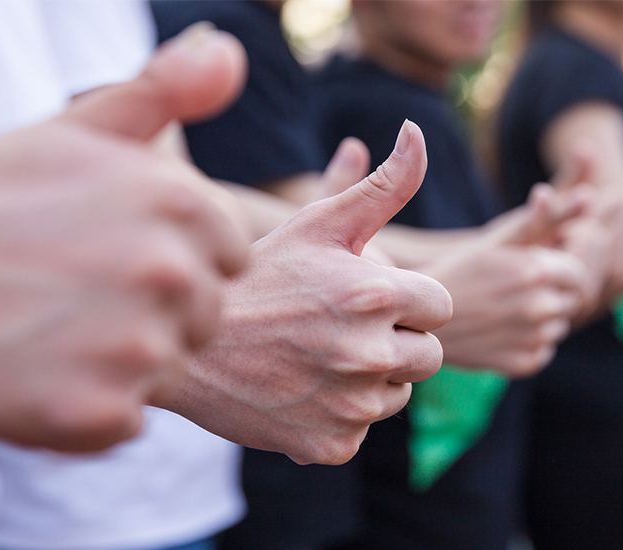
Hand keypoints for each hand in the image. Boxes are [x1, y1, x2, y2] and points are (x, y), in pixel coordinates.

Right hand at [0, 23, 249, 451]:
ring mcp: (136, 346)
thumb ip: (163, 93)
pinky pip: (124, 421)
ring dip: (116, 365)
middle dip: (152, 315)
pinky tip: (26, 376)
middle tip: (64, 296)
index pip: (229, 255)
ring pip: (166, 371)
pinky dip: (81, 413)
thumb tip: (230, 52)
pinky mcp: (99, 414)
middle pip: (205, 318)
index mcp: (177, 198)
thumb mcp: (71, 130)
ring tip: (40, 332)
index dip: (171, 261)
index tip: (103, 254)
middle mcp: (169, 269)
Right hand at [165, 121, 452, 464]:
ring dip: (370, 379)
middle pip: (428, 355)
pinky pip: (360, 431)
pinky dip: (337, 416)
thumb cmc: (256, 276)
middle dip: (397, 341)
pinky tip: (298, 389)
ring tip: (315, 356)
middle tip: (338, 329)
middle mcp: (370, 353)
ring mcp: (352, 405)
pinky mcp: (332, 445)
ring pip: (397, 395)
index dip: (406, 300)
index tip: (364, 298)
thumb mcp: (318, 223)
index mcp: (376, 295)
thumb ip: (381, 184)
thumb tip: (417, 133)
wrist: (183, 347)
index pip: (439, 306)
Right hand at [422, 184, 593, 377]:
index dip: (562, 271)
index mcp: (537, 269)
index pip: (578, 273)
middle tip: (517, 292)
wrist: (417, 322)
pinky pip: (545, 349)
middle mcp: (540, 305)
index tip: (540, 272)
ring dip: (542, 319)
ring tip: (505, 311)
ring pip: (559, 326)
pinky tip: (501, 333)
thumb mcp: (499, 240)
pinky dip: (530, 343)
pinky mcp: (526, 363)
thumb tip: (589, 195)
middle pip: (571, 300)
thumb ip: (546, 219)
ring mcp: (534, 337)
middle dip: (553, 294)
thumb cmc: (460, 271)